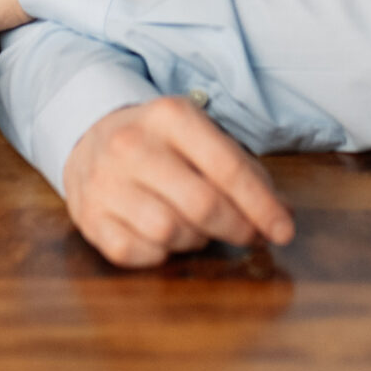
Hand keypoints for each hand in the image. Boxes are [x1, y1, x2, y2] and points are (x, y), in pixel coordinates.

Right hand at [62, 96, 295, 267]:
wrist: (88, 137)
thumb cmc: (160, 143)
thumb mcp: (199, 137)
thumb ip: (243, 171)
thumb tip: (281, 216)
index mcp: (170, 116)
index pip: (227, 168)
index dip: (261, 205)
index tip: (283, 231)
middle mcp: (132, 144)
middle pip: (202, 205)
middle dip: (236, 228)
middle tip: (249, 235)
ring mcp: (104, 181)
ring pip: (169, 232)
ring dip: (195, 240)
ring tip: (196, 228)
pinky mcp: (87, 216)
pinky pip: (136, 253)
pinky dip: (159, 254)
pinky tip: (163, 238)